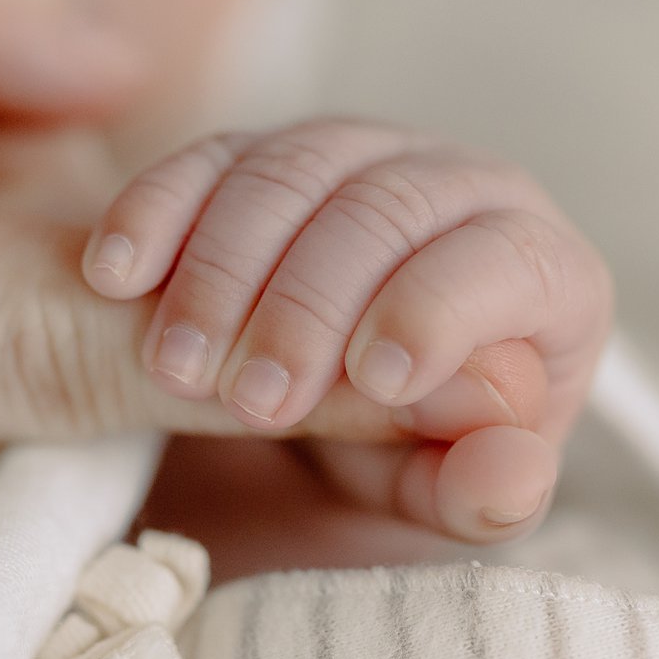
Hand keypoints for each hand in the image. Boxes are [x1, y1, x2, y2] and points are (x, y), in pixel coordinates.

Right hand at [85, 119, 612, 539]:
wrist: (306, 446)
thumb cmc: (400, 473)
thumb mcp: (430, 502)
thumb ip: (475, 490)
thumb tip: (514, 469)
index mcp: (543, 275)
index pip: (515, 260)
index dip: (446, 307)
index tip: (375, 376)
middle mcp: (460, 193)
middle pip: (393, 206)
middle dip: (313, 303)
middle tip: (252, 400)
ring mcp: (358, 160)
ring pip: (297, 169)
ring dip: (225, 269)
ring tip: (176, 371)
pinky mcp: (264, 155)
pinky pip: (212, 155)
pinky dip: (161, 210)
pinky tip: (115, 275)